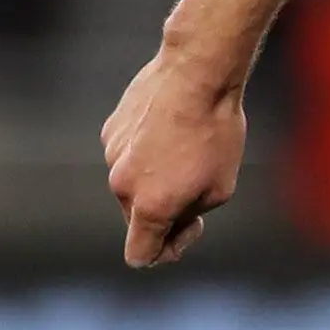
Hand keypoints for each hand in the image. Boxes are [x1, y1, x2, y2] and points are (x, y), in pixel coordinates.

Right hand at [101, 50, 246, 267]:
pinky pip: (127, 156)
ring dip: (154, 179)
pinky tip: (170, 129)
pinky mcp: (110, 131)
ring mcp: (111, 156)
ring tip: (186, 149)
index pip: (139, 255)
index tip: (185, 227)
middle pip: (137, 219)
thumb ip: (188, 218)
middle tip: (195, 186)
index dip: (163, 252)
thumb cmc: (216, 133)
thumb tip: (171, 224)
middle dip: (162, 213)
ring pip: (132, 185)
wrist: (196, 74)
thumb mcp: (219, 190)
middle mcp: (122, 186)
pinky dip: (145, 152)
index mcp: (150, 207)